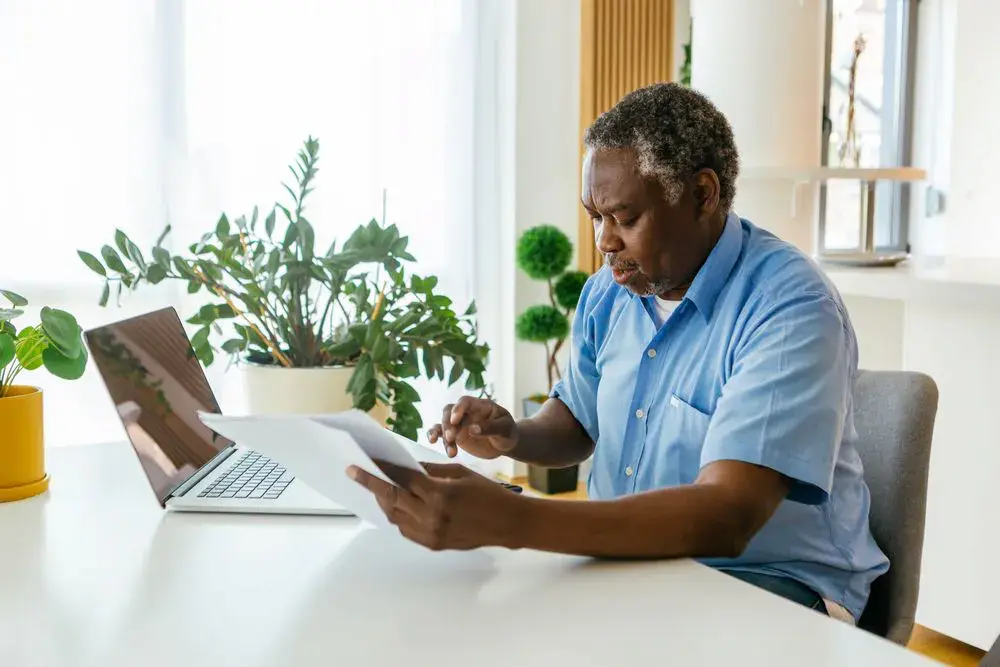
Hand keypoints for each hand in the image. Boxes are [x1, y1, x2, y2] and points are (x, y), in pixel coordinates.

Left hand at [347, 461, 524, 550]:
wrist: (508, 523)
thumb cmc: (488, 494)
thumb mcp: (460, 473)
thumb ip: (430, 471)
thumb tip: (406, 468)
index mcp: (439, 494)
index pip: (402, 479)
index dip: (383, 468)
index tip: (366, 460)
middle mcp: (431, 517)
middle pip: (391, 498)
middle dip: (371, 484)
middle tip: (356, 473)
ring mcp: (431, 534)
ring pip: (395, 516)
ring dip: (384, 501)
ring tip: (377, 487)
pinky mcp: (433, 544)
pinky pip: (406, 530)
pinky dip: (398, 515)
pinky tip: (396, 505)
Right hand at [427, 397, 517, 459]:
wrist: (505, 444)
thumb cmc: (507, 432)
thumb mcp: (505, 429)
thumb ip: (490, 428)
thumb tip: (472, 429)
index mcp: (480, 406)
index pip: (466, 402)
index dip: (458, 408)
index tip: (455, 420)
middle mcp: (467, 412)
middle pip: (449, 411)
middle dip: (447, 424)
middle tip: (451, 438)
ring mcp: (459, 423)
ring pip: (443, 423)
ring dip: (441, 434)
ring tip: (450, 452)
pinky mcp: (455, 434)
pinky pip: (441, 432)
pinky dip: (434, 435)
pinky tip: (432, 441)